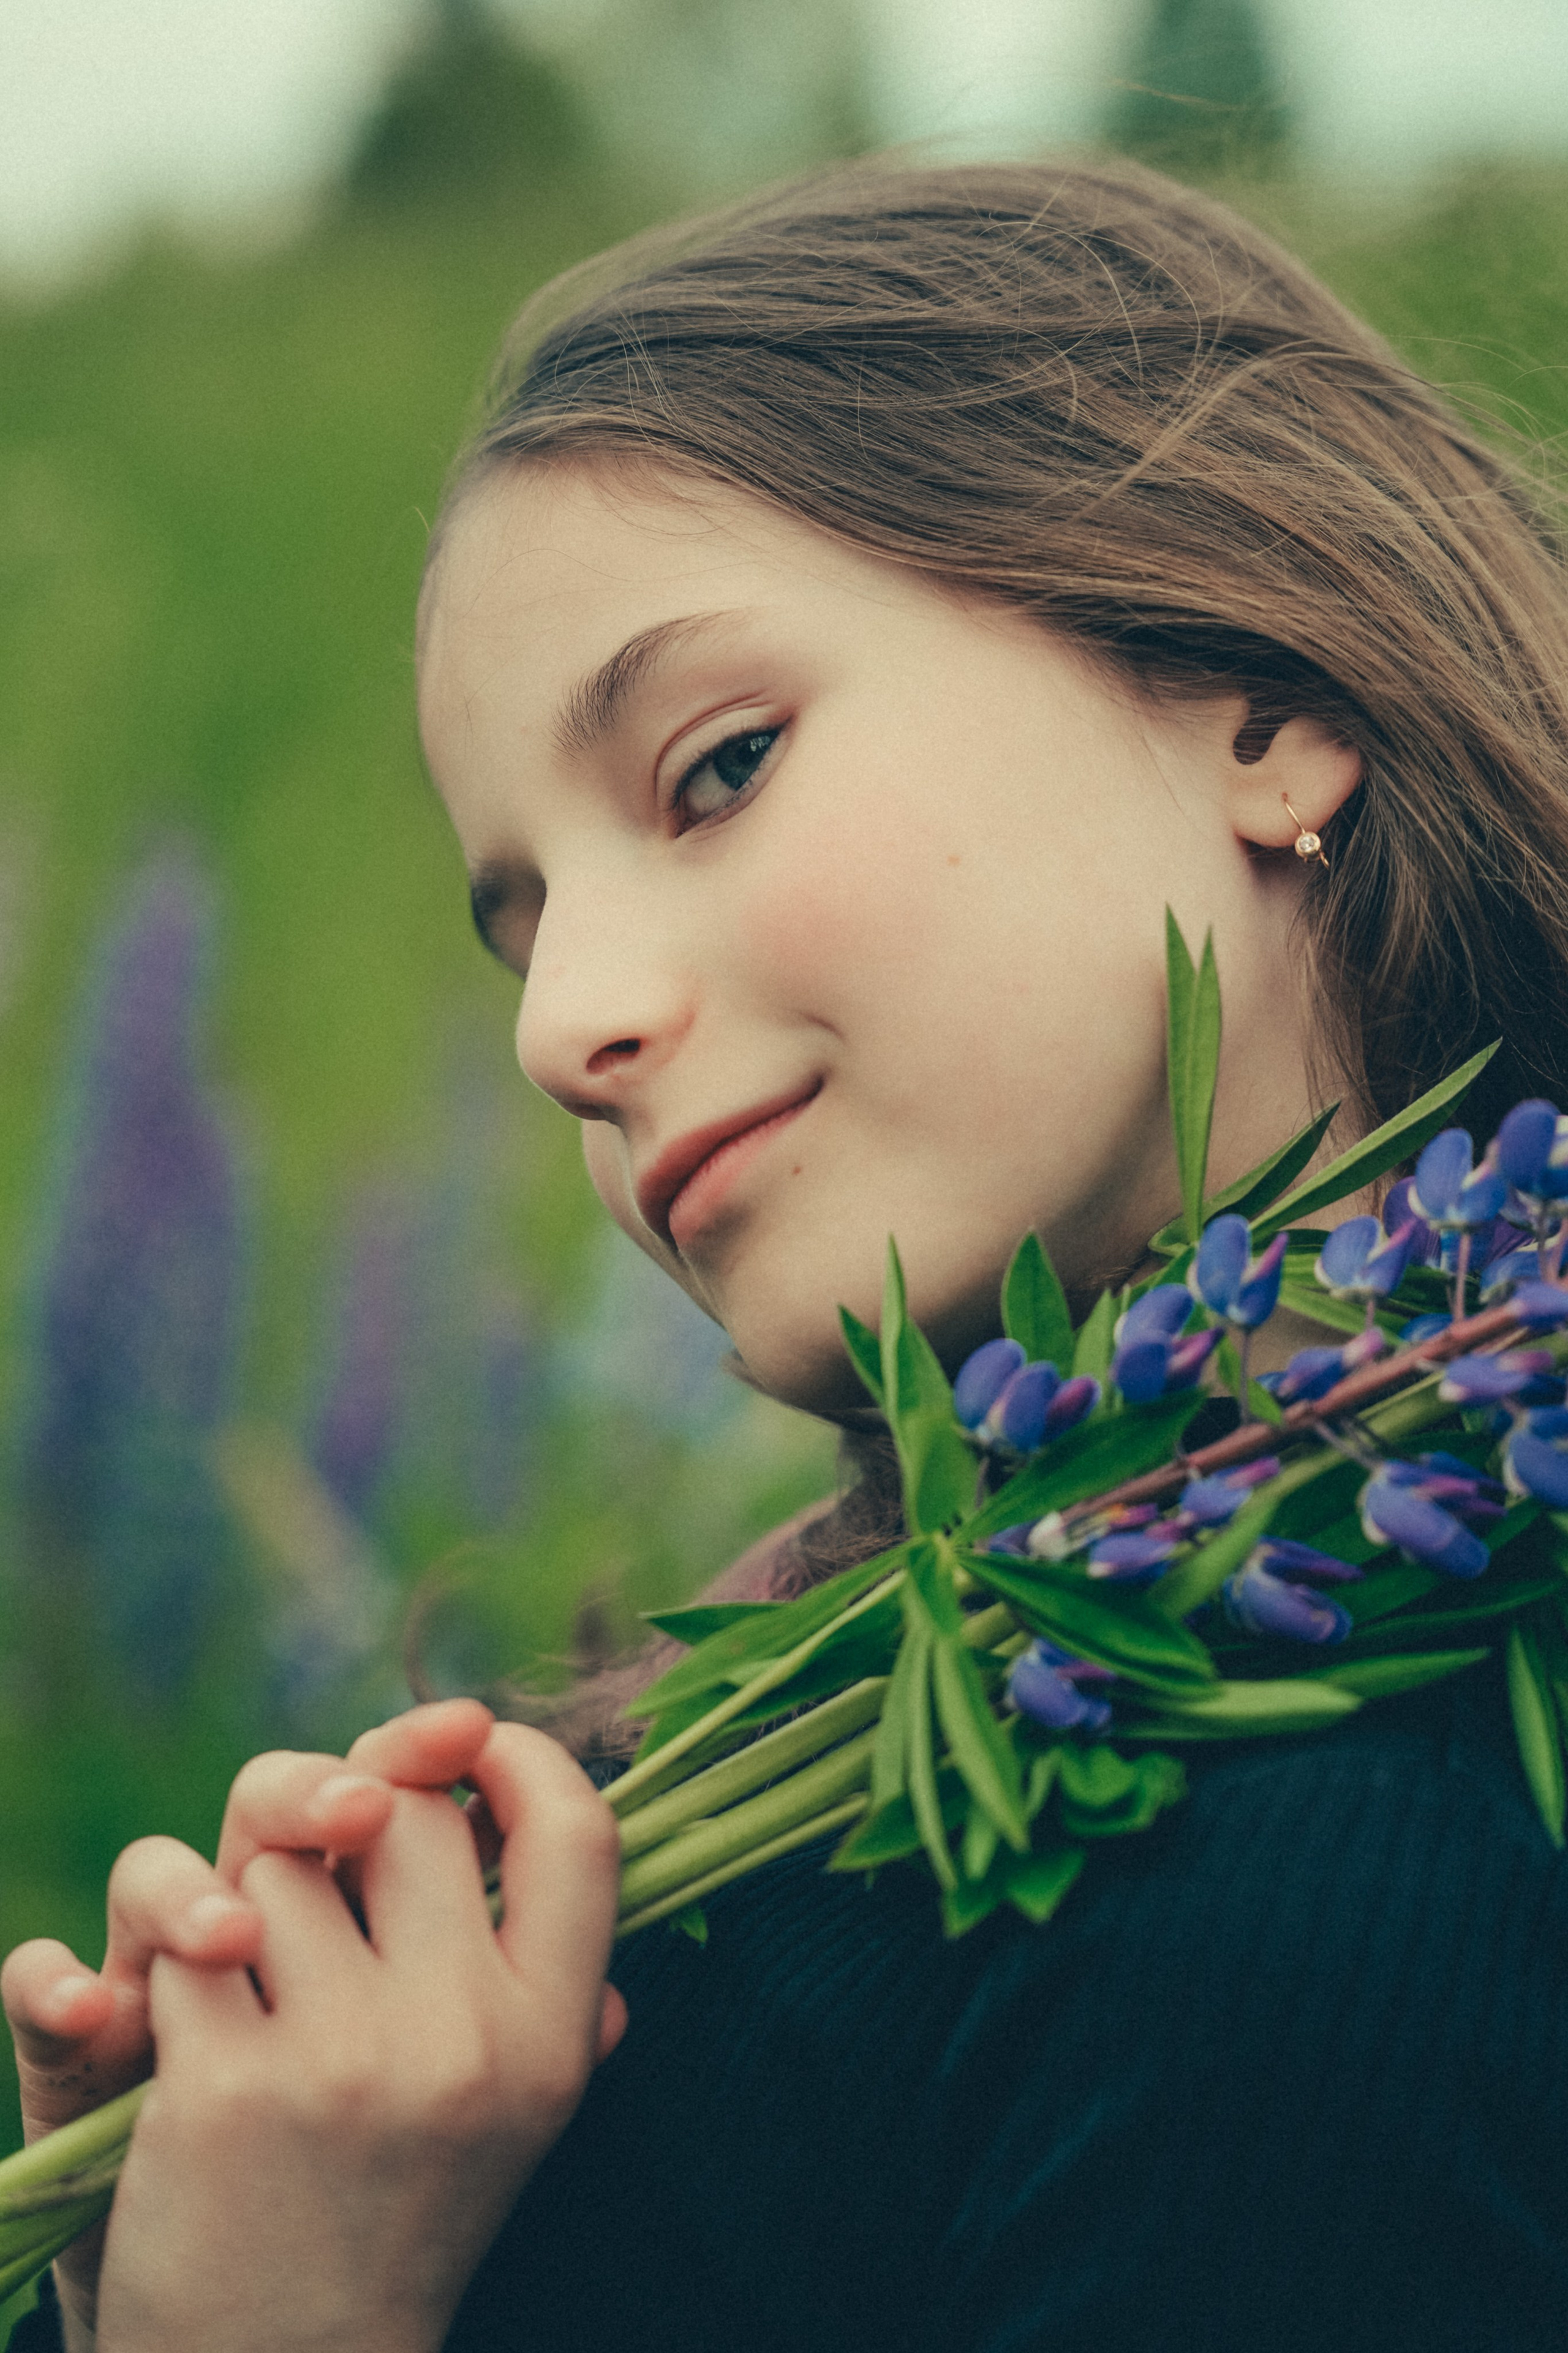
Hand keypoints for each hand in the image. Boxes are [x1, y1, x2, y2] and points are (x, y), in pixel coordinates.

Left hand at [93, 1722, 622, 2352]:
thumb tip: (516, 1788)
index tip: (469, 1750)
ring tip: (258, 1978)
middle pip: (408, 1808)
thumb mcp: (514, 2099)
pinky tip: (193, 2032)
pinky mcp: (229, 2086)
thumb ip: (542, 1961)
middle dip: (346, 1806)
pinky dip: (174, 1970)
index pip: (578, 1829)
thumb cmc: (400, 2205)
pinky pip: (188, 1940)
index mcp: (552, 2037)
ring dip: (248, 1898)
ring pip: (278, 1865)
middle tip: (323, 1851)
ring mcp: (347, 2061)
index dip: (522, 1755)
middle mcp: (466, 2041)